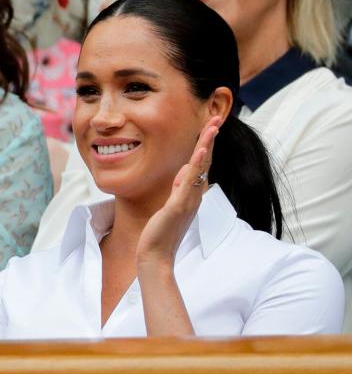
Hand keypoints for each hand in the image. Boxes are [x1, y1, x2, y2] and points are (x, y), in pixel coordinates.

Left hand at [136, 116, 221, 268]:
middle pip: (205, 162)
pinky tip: (199, 151)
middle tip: (217, 118)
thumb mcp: (171, 204)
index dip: (206, 144)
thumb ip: (179, 188)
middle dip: (210, 139)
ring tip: (212, 126)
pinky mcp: (179, 207)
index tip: (210, 125)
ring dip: (206, 146)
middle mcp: (194, 195)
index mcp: (191, 193)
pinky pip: (189, 183)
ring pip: (201, 168)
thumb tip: (184, 171)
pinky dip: (195, 166)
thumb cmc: (161, 232)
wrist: (156, 255)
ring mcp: (188, 200)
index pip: (201, 164)